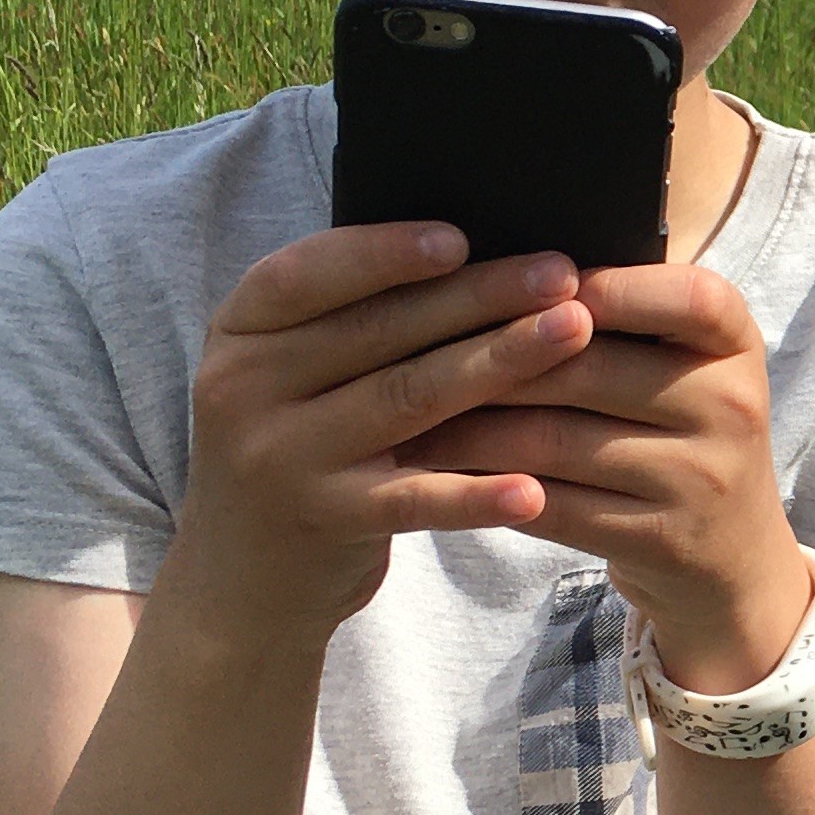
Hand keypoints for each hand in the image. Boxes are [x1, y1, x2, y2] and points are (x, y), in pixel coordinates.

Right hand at [163, 224, 590, 642]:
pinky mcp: (323, 521)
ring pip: (406, 399)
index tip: (463, 237)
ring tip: (574, 332)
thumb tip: (481, 250)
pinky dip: (475, 495)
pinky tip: (534, 487)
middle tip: (562, 273)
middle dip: (479, 296)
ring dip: (498, 362)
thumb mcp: (296, 373)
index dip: (385, 253)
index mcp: (240, 331)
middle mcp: (244, 388)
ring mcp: (280, 458)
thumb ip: (356, 317)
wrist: (244, 577)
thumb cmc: (302, 444)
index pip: (309, 273)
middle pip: (380, 331)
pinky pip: (411, 500)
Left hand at [402, 260, 809, 689]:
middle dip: (488, 358)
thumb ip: (619, 320)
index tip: (525, 281)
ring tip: (404, 415)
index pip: (684, 295)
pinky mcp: (663, 540)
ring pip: (556, 440)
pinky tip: (439, 475)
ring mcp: (702, 478)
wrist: (730, 557)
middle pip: (589, 368)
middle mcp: (731, 405)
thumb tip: (496, 270)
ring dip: (468, 427)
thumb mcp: (681, 368)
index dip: (606, 285)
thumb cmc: (677, 434)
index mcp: (735, 343)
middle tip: (407, 348)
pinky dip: (488, 487)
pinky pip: (554, 505)